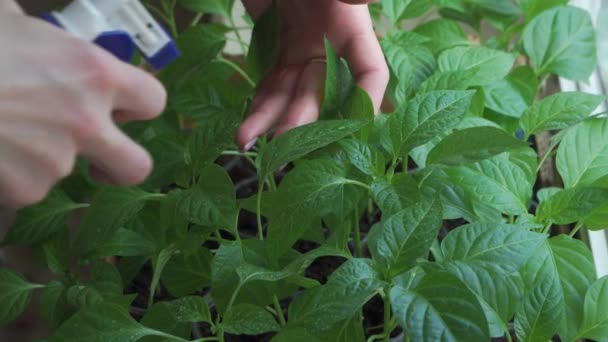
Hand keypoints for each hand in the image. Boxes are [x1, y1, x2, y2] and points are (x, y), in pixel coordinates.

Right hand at [0, 3, 165, 207]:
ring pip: (66, 171)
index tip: (120, 106)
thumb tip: (22, 16)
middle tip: (99, 156)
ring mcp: (56, 161)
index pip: (154, 100)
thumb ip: (34, 27)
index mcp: (94, 72)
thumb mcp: (5, 16)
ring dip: (43, 157)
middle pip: (138, 166)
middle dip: (120, 164)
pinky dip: (11, 172)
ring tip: (5, 126)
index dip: (138, 105)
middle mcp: (86, 122)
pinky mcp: (24, 190)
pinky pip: (27, 186)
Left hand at [237, 0, 387, 149]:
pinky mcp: (275, 45)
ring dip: (270, 121)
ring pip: (290, 93)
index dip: (367, 102)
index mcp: (349, 25)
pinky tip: (247, 127)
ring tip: (245, 142)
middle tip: (282, 150)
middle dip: (301, 122)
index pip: (371, 72)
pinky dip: (259, 105)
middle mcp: (328, 42)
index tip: (353, 131)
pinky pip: (271, 82)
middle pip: (322, 92)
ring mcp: (300, 45)